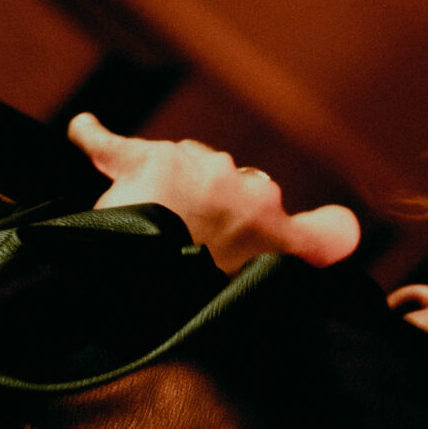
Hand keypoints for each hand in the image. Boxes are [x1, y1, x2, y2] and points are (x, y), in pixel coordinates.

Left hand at [68, 113, 360, 273]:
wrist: (157, 289)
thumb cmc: (202, 299)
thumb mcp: (265, 294)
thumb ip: (308, 254)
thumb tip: (344, 238)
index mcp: (280, 234)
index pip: (324, 234)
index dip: (322, 235)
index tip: (329, 238)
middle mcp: (251, 194)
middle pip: (241, 192)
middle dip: (218, 211)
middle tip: (192, 251)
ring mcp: (200, 171)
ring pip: (191, 165)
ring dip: (173, 186)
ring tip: (150, 227)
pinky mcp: (145, 162)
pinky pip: (111, 145)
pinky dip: (94, 137)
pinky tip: (83, 129)